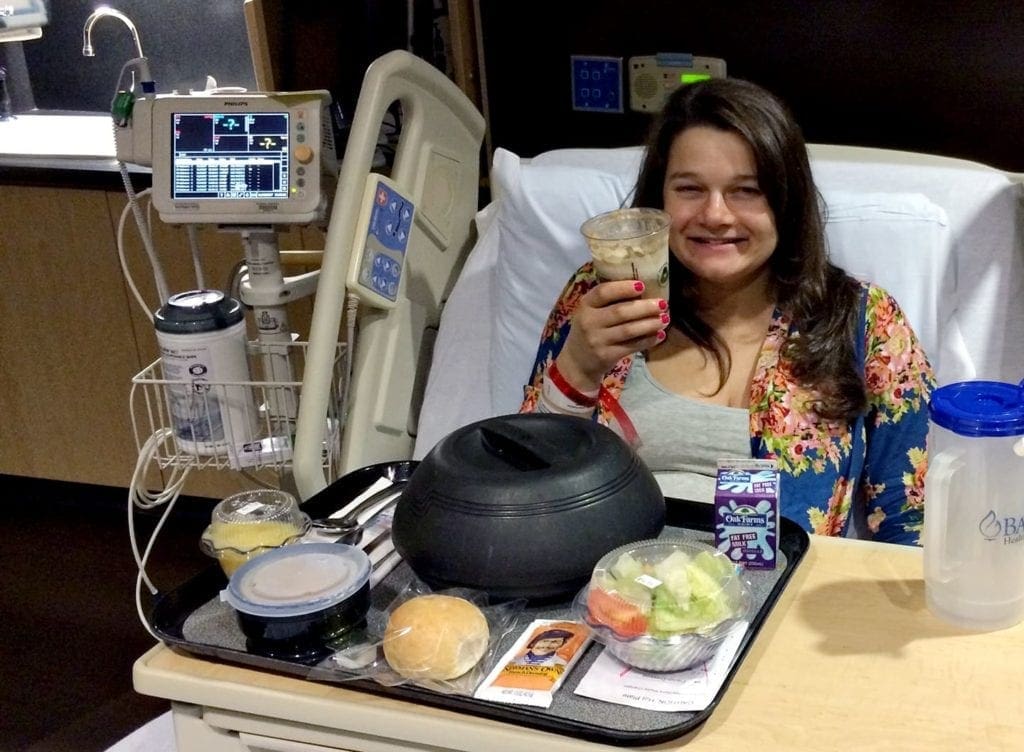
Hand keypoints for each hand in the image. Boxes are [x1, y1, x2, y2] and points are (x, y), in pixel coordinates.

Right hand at [554, 280, 668, 391]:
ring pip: (629, 330)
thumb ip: (608, 301)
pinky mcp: (606, 356)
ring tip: (665, 319)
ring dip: (650, 324)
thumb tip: (642, 288)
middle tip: (663, 304)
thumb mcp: (590, 312)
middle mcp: (589, 322)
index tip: (642, 285)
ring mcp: (597, 340)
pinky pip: (632, 346)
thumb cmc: (590, 330)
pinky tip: (659, 335)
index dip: (623, 288)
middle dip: (645, 307)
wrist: (577, 362)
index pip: (603, 292)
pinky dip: (648, 340)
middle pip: (621, 311)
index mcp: (585, 305)